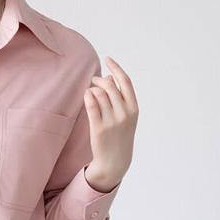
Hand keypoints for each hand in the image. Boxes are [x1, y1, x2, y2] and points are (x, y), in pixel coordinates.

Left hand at [83, 56, 138, 192]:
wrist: (115, 160)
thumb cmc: (119, 135)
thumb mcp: (126, 117)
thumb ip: (120, 98)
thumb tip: (110, 77)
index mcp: (133, 108)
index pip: (125, 81)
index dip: (116, 67)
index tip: (108, 59)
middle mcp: (124, 113)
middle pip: (110, 86)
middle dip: (100, 79)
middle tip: (93, 79)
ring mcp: (111, 121)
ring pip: (99, 94)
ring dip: (92, 89)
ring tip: (90, 92)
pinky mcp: (99, 128)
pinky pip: (91, 105)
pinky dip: (87, 96)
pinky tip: (86, 95)